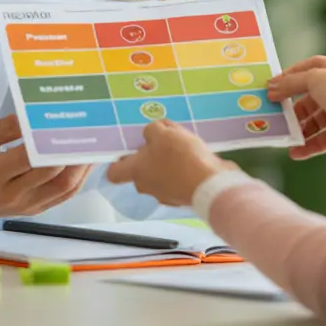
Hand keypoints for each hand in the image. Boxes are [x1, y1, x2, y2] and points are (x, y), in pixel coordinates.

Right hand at [0, 115, 91, 226]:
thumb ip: (2, 129)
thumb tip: (28, 118)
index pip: (27, 157)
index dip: (48, 140)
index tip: (63, 120)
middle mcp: (13, 194)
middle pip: (52, 174)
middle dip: (73, 150)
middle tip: (88, 128)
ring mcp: (28, 205)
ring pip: (65, 187)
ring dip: (83, 165)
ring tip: (95, 142)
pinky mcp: (38, 209)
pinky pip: (65, 195)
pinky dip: (81, 177)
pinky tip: (88, 160)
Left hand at [106, 120, 233, 206]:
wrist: (211, 183)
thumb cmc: (181, 157)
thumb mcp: (162, 133)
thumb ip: (152, 130)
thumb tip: (151, 134)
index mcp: (136, 173)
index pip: (113, 173)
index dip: (117, 161)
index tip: (128, 149)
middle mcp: (147, 186)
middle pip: (141, 169)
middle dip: (151, 154)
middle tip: (164, 139)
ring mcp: (166, 194)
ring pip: (161, 173)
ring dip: (170, 160)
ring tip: (184, 143)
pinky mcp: (184, 195)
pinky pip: (179, 178)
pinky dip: (184, 168)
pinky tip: (196, 155)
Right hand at [267, 56, 325, 159]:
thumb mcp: (315, 79)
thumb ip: (291, 83)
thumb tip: (271, 86)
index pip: (312, 68)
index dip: (293, 74)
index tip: (274, 84)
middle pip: (310, 97)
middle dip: (292, 105)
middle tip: (274, 112)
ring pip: (313, 121)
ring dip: (297, 128)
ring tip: (282, 132)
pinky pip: (320, 141)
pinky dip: (306, 147)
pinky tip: (293, 151)